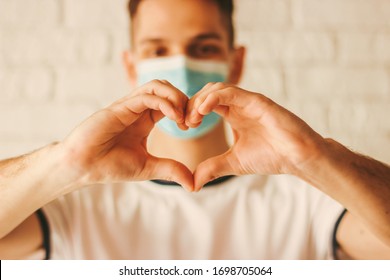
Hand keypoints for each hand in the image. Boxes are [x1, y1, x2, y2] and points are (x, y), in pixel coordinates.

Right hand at [61, 80, 193, 190]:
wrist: (83, 167)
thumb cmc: (110, 166)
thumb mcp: (148, 168)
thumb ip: (171, 170)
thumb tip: (193, 184)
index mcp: (144, 120)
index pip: (170, 103)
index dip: (185, 109)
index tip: (191, 126)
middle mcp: (137, 109)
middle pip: (166, 88)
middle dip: (184, 100)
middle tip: (191, 120)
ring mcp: (128, 106)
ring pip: (157, 85)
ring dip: (175, 96)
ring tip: (182, 117)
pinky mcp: (119, 107)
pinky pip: (146, 96)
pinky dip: (164, 102)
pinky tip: (173, 117)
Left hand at [186, 83, 325, 189]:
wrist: (296, 158)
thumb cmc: (271, 157)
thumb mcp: (233, 163)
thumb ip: (212, 168)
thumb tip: (192, 184)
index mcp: (233, 114)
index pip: (205, 103)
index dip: (191, 111)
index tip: (183, 127)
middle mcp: (239, 104)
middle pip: (207, 92)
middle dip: (191, 105)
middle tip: (185, 123)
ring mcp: (248, 101)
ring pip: (216, 88)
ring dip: (199, 100)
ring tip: (193, 119)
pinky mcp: (257, 101)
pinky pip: (231, 92)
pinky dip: (213, 97)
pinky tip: (203, 111)